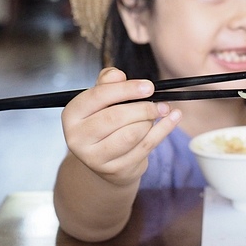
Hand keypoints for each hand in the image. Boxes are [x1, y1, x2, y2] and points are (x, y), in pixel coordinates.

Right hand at [61, 68, 180, 186]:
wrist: (105, 159)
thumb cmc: (105, 121)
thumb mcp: (102, 100)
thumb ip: (108, 83)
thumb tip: (117, 75)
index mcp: (72, 114)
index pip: (99, 96)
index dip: (127, 89)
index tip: (149, 87)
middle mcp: (77, 137)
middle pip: (116, 117)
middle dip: (143, 108)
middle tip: (160, 103)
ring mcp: (95, 158)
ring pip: (132, 134)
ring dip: (151, 120)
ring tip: (159, 111)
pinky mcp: (116, 170)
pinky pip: (146, 146)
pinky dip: (164, 129)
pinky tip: (173, 118)